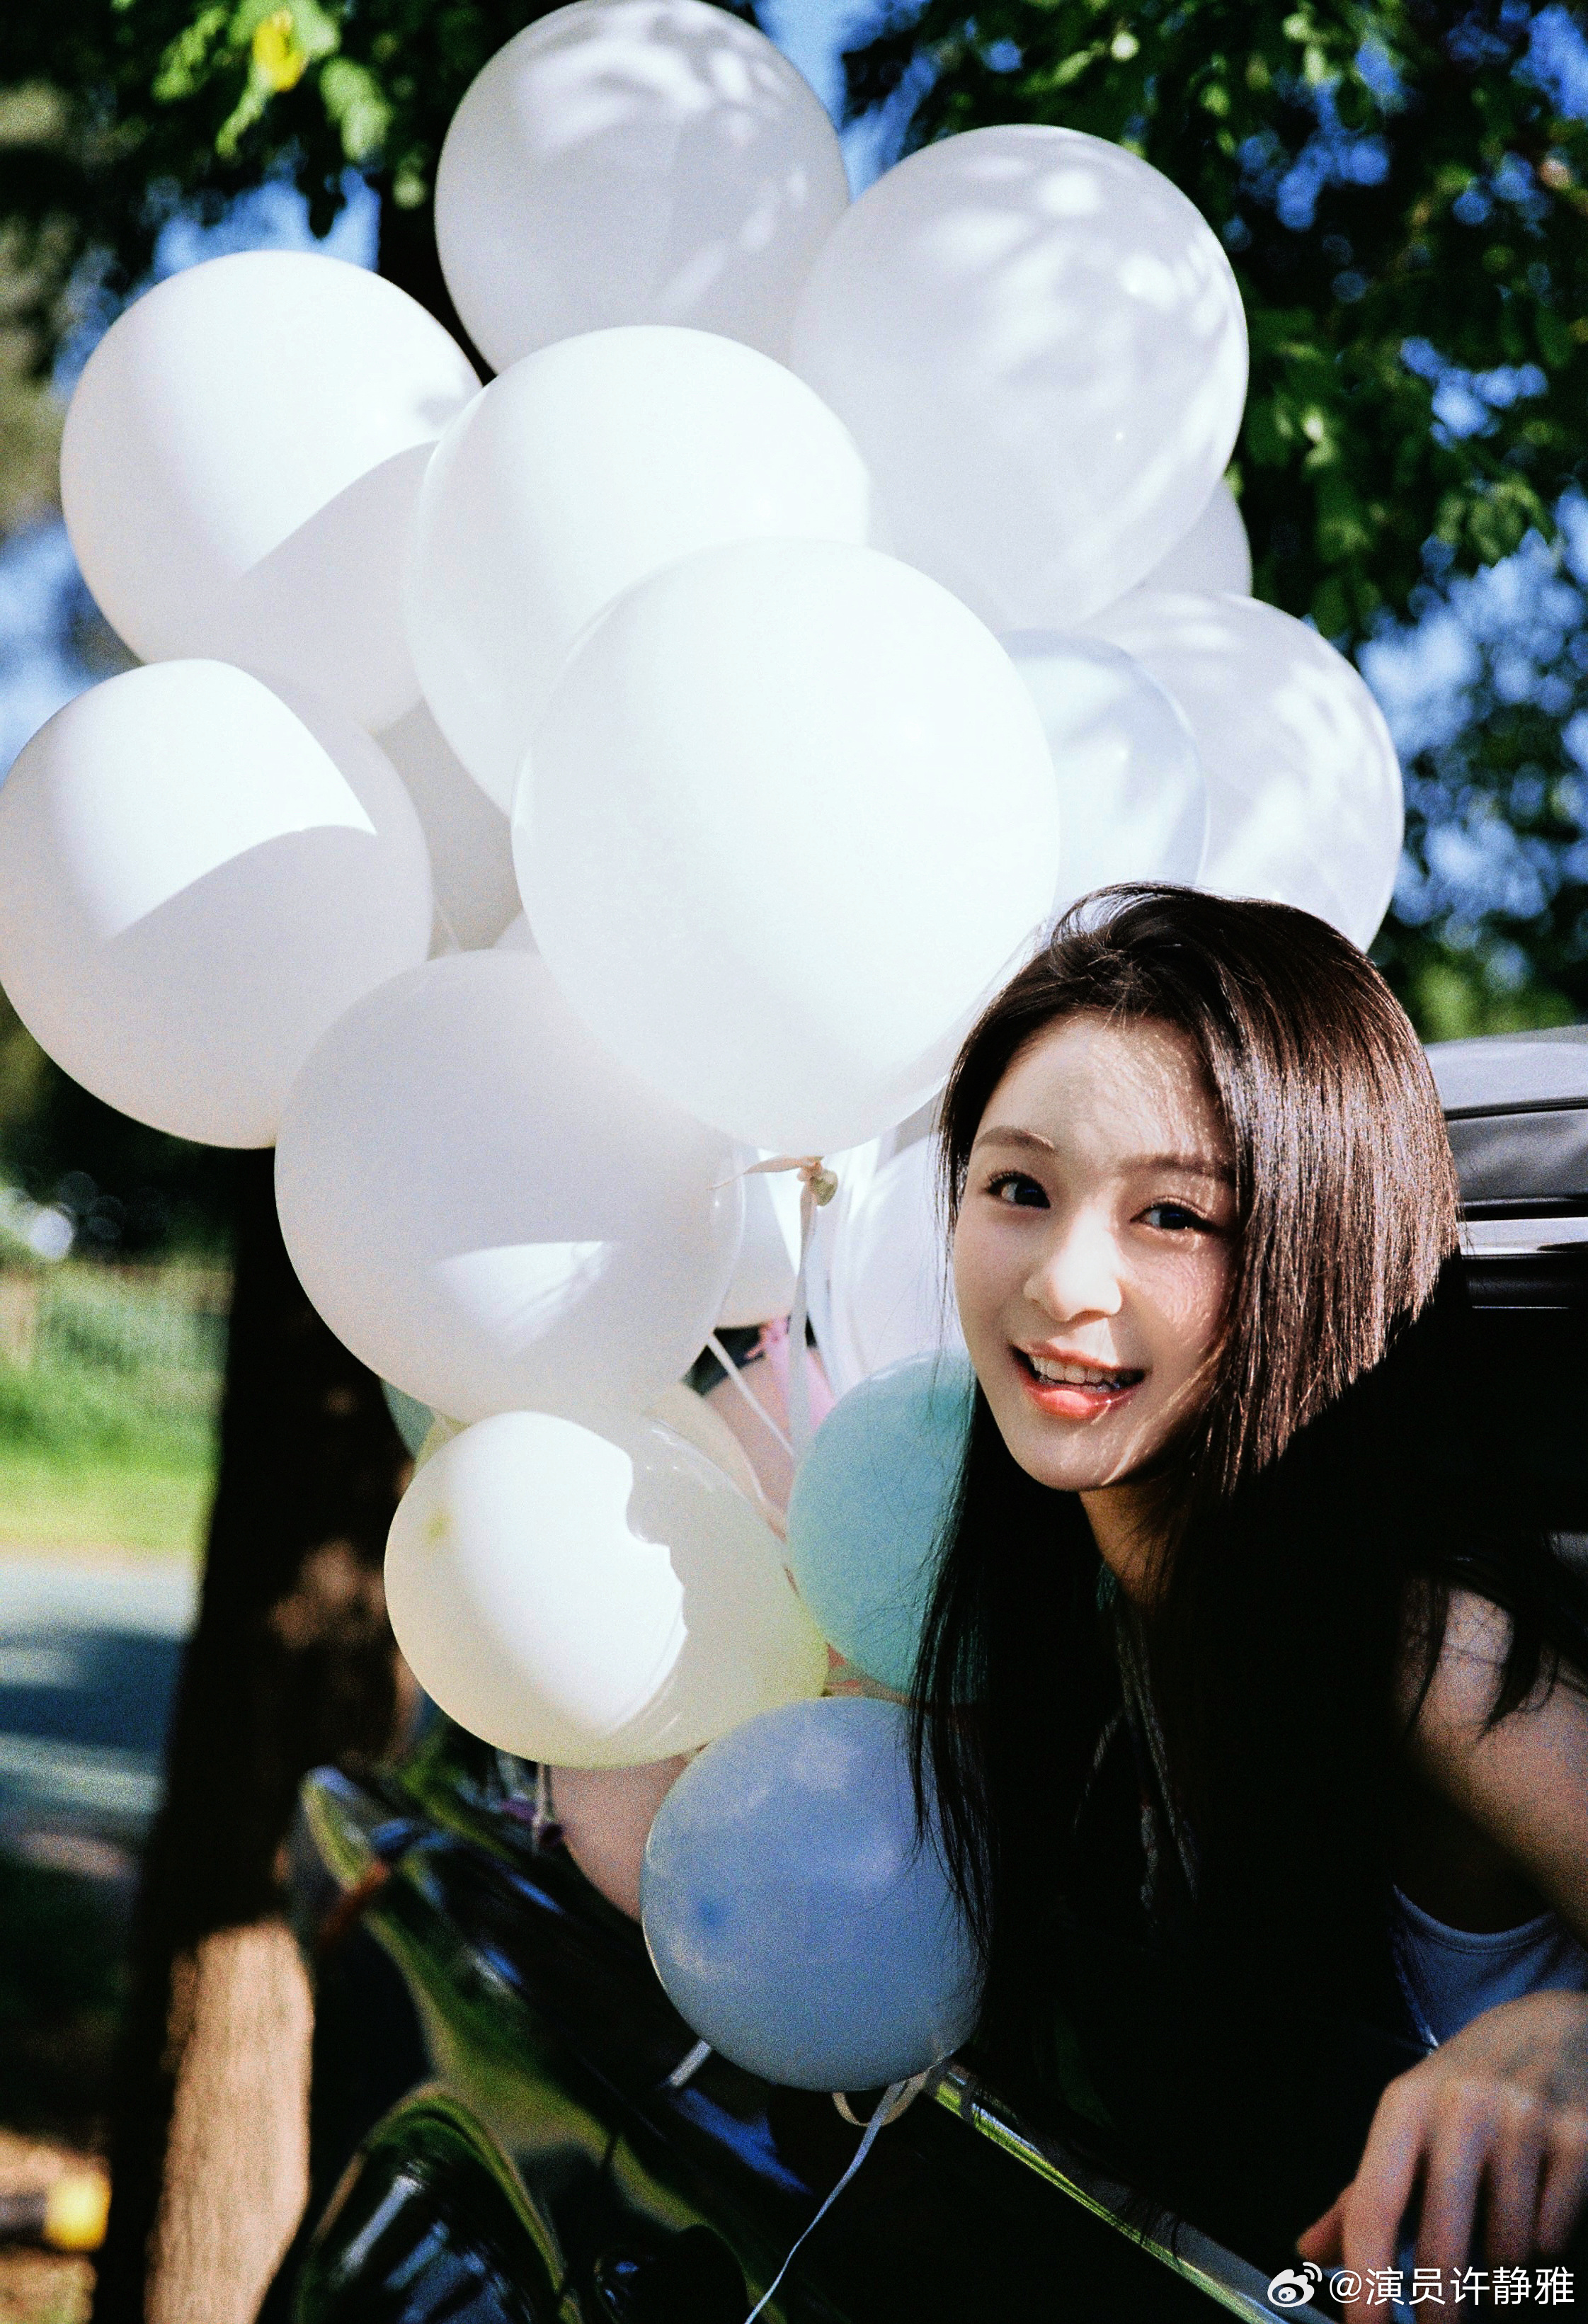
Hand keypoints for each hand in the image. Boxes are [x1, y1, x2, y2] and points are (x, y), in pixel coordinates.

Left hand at [1296, 1992, 1587, 2311]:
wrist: (1553, 2025)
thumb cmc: (1470, 2084)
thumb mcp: (1409, 2120)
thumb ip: (1362, 2192)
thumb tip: (1308, 2252)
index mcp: (1406, 2107)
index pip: (1373, 2205)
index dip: (1365, 2281)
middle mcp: (1461, 2109)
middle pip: (1440, 2247)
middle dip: (1440, 2313)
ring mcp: (1524, 2122)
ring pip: (1506, 2255)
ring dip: (1501, 2284)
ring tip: (1499, 2264)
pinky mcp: (1579, 2138)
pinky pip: (1553, 2236)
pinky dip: (1543, 2248)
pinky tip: (1538, 2219)